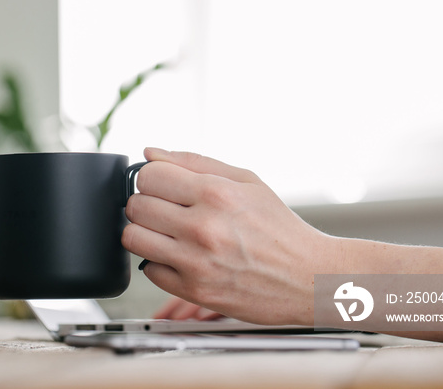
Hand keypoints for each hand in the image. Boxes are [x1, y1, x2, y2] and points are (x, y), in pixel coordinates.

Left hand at [123, 148, 337, 325]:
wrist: (308, 277)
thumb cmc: (279, 227)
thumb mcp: (247, 181)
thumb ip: (195, 162)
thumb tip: (151, 152)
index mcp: (216, 194)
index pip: (149, 175)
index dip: (152, 178)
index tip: (163, 185)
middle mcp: (203, 228)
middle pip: (136, 206)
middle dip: (147, 203)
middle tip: (167, 210)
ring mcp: (197, 262)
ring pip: (133, 238)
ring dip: (145, 232)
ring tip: (168, 232)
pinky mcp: (195, 291)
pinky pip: (149, 270)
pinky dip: (160, 262)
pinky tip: (181, 256)